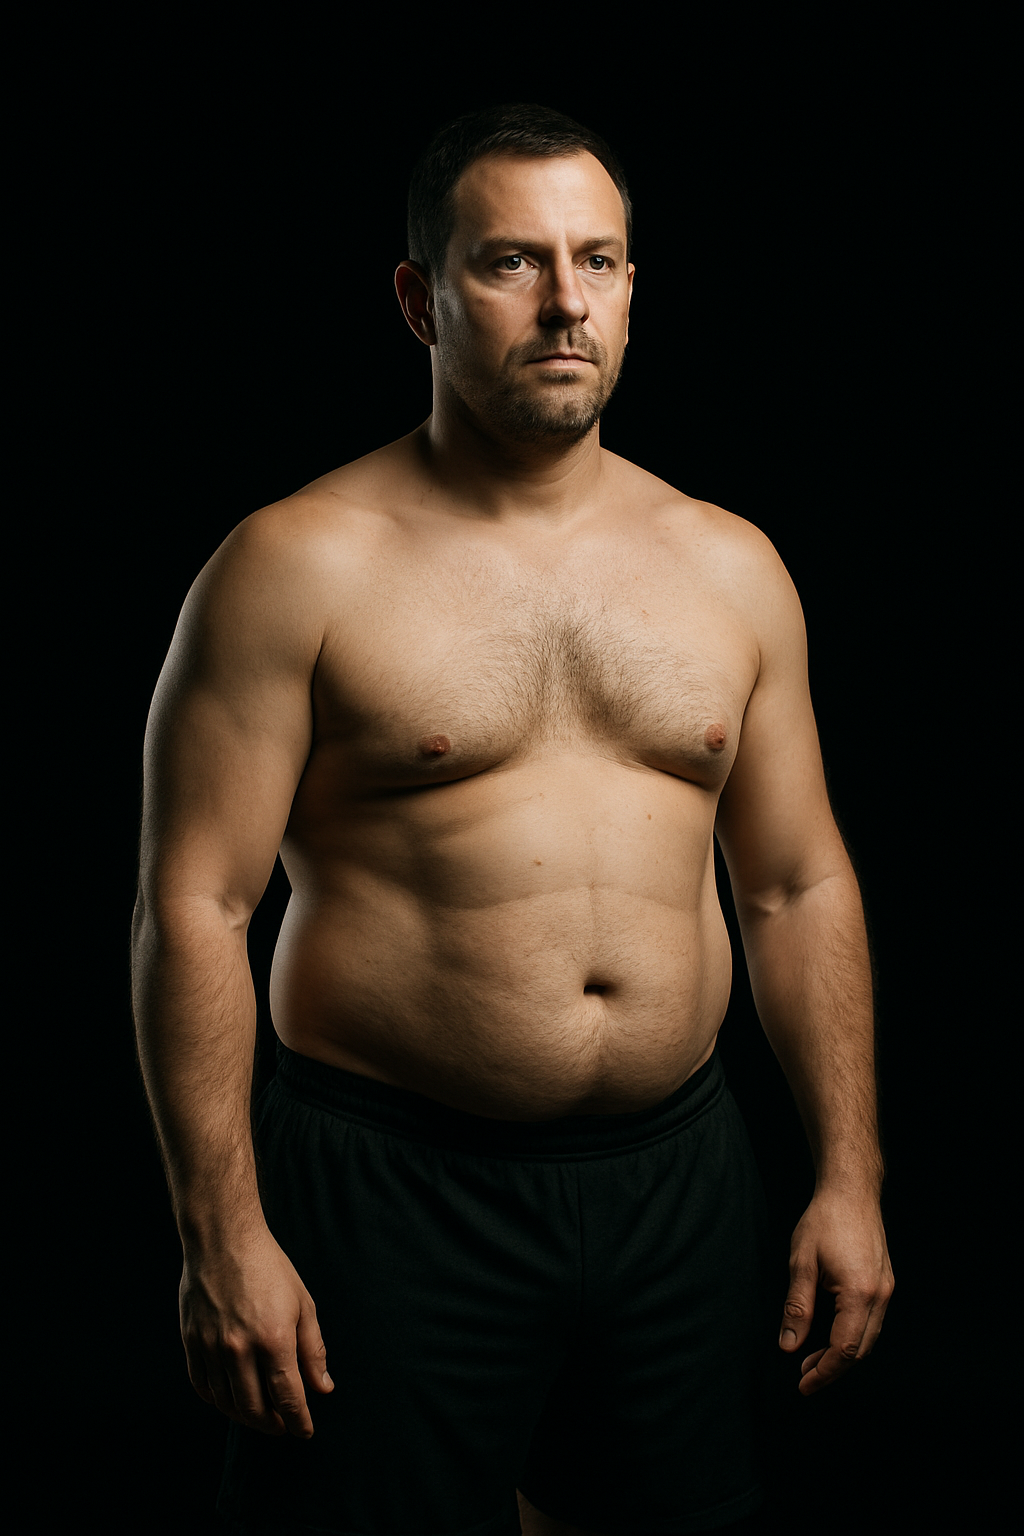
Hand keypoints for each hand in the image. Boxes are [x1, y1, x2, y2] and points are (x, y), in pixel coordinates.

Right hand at [179, 1228, 333, 1435]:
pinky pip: (202, 1386)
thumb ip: (313, 1350)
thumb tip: (322, 1388)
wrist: (223, 1240)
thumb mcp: (302, 1303)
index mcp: (273, 1338)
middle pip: (255, 1409)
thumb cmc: (269, 1268)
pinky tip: (230, 1399)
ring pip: (227, 1403)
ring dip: (245, 1417)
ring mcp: (211, 1347)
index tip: (304, 1432)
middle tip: (283, 1426)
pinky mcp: (191, 1342)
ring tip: (260, 1415)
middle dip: (272, 1425)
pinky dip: (218, 1401)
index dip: (298, 1421)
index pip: (288, 1397)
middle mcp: (239, 1349)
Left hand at [779, 1190, 893, 1394]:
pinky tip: (831, 1333)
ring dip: (842, 1354)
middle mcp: (879, 1296)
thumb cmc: (824, 1220)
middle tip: (803, 1374)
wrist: (852, 1191)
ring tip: (813, 1358)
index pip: (843, 1349)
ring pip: (868, 1338)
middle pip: (859, 1350)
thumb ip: (797, 1307)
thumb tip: (789, 1345)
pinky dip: (852, 1335)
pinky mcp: (884, 1282)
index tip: (803, 1385)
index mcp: (859, 1294)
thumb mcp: (802, 1262)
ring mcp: (886, 1289)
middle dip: (832, 1368)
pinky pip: (871, 1321)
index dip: (823, 1372)